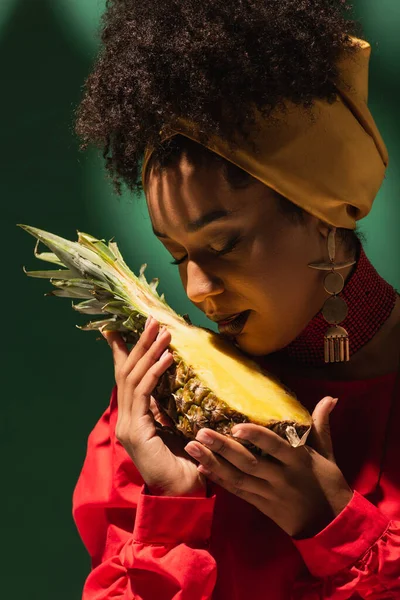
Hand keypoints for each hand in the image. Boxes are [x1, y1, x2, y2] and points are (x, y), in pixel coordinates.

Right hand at [102, 317, 206, 497]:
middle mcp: (126, 419)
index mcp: (133, 418)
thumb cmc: (185, 464)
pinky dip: (155, 372)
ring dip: (148, 352)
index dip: (122, 352)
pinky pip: (145, 394)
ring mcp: (128, 425)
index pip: (124, 378)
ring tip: (162, 331)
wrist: (182, 496)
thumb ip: (166, 408)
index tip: (118, 329)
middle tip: (151, 320)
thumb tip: (169, 383)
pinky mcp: (136, 431)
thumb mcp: (175, 428)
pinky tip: (167, 357)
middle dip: (139, 344)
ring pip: (133, 378)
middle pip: (127, 372)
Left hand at [184, 396, 352, 537]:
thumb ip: (320, 425)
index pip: (276, 446)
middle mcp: (281, 477)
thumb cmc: (328, 483)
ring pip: (238, 478)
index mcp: (299, 461)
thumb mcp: (327, 453)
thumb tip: (329, 398)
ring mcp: (269, 493)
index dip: (256, 437)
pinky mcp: (261, 505)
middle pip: (249, 462)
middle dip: (223, 448)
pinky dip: (220, 480)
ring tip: (192, 447)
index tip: (235, 426)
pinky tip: (202, 469)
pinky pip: (238, 491)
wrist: (330, 525)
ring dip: (213, 463)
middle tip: (200, 432)